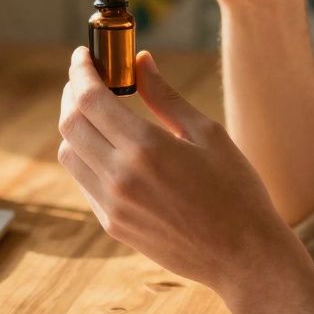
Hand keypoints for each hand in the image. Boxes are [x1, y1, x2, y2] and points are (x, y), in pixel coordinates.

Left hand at [57, 47, 299, 293]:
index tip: (83, 57)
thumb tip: (139, 61)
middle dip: (72, 94)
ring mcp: (113, 205)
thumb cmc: (236, 190)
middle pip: (70, 124)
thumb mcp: (207, 134)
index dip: (80, 72)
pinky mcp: (113, 225)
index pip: (89, 99)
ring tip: (95, 112)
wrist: (244, 257)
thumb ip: (165, 97)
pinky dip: (86, 157)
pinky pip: (84, 182)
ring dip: (74, 127)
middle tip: (87, 79)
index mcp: (146, 148)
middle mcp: (120, 177)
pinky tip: (108, 148)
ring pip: (68, 154)